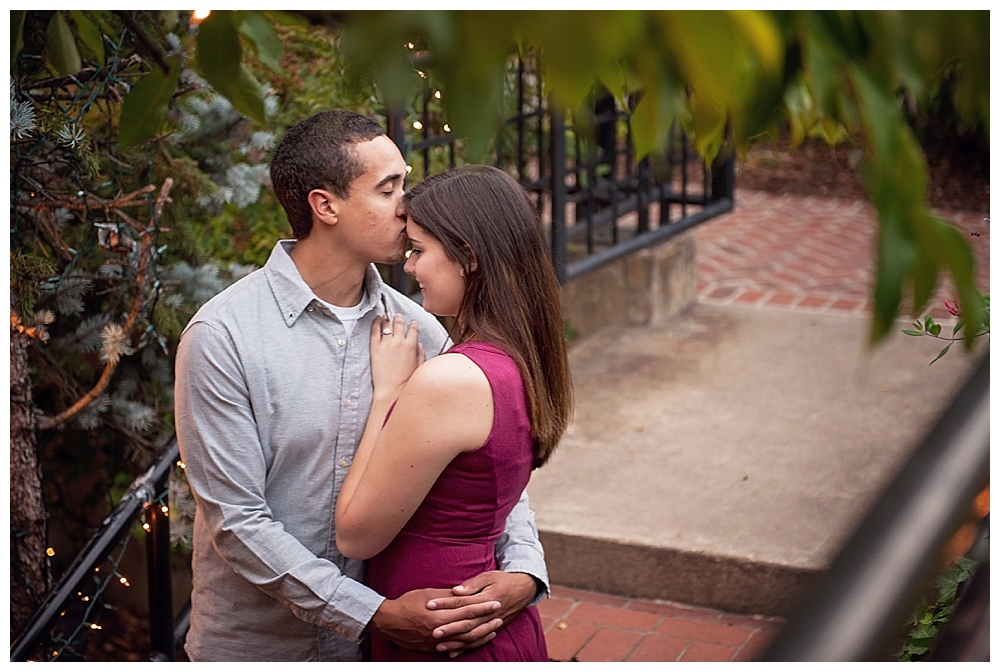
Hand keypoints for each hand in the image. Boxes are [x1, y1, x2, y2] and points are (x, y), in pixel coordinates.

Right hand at [369, 587, 502, 653]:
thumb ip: (447, 596)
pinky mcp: (433, 648)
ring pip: (464, 641)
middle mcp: (440, 630)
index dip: (483, 607)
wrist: (388, 621)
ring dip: (480, 635)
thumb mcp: (427, 594)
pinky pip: (454, 649)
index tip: (495, 602)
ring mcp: (437, 642)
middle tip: (499, 616)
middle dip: (486, 622)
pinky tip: (475, 641)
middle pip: (469, 628)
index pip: (467, 610)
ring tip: (493, 629)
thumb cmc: (406, 604)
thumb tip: (463, 593)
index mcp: (439, 615)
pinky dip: (467, 646)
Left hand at [370, 313, 424, 400]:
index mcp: (412, 346)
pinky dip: (376, 322)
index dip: (412, 324)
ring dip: (387, 318)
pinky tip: (377, 319)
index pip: (413, 329)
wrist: (392, 391)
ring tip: (386, 315)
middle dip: (398, 318)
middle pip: (399, 324)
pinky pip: (375, 330)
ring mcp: (386, 344)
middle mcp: (400, 342)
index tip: (411, 323)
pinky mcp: (375, 348)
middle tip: (397, 315)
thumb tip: (419, 345)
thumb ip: (421, 354)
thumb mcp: (419, 367)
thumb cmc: (406, 383)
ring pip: (387, 325)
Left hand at [425, 571, 537, 654]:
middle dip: (449, 628)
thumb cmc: (503, 580)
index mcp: (487, 598)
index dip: (445, 603)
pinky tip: (453, 652)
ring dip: (456, 642)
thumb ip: (472, 584)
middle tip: (432, 631)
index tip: (429, 604)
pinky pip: (479, 642)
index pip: (462, 602)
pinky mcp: (494, 629)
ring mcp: (492, 623)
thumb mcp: (489, 576)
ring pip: (472, 636)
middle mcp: (490, 614)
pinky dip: (466, 648)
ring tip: (439, 645)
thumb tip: (456, 590)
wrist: (524, 589)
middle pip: (466, 623)